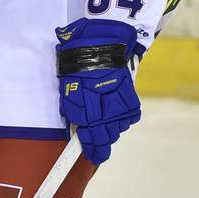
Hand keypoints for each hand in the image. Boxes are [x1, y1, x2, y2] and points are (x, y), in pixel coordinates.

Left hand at [55, 18, 142, 164]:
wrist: (101, 41)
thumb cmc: (75, 60)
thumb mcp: (67, 85)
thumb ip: (73, 109)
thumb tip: (77, 128)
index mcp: (84, 109)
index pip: (91, 139)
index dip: (92, 150)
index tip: (92, 155)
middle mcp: (105, 111)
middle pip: (106, 138)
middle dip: (100, 142)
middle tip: (97, 142)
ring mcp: (120, 106)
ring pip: (117, 128)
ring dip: (110, 127)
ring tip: (103, 120)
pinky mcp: (131, 99)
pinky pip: (128, 117)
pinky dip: (122, 116)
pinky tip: (115, 110)